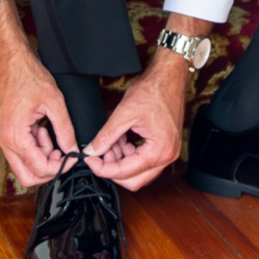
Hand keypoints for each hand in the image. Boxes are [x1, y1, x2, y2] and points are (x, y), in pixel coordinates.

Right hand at [0, 46, 80, 186]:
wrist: (8, 60)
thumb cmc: (27, 75)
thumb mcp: (54, 101)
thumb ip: (65, 130)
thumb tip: (73, 149)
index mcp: (15, 136)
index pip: (40, 168)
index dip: (61, 166)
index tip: (73, 157)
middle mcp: (4, 140)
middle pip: (27, 176)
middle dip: (48, 170)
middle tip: (63, 154)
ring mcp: (2, 136)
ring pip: (23, 165)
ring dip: (41, 158)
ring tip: (52, 135)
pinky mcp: (3, 131)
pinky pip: (19, 151)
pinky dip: (34, 148)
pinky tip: (42, 130)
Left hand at [84, 50, 188, 190]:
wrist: (168, 79)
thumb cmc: (153, 91)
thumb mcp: (123, 114)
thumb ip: (106, 136)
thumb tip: (92, 151)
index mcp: (159, 151)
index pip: (126, 172)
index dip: (103, 169)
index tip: (90, 160)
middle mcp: (167, 157)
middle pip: (134, 179)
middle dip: (112, 169)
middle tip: (97, 155)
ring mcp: (167, 152)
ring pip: (138, 171)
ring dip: (120, 161)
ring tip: (108, 143)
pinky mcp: (164, 146)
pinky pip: (143, 160)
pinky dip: (129, 154)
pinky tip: (118, 140)